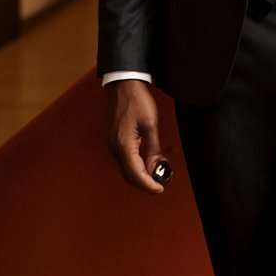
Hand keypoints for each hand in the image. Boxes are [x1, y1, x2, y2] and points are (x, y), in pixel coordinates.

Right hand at [107, 79, 168, 193]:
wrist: (123, 85)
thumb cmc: (137, 101)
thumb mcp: (150, 124)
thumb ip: (153, 148)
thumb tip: (157, 167)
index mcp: (124, 146)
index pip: (136, 174)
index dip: (148, 185)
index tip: (160, 190)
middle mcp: (115, 148)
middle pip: (130, 176)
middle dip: (145, 183)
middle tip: (161, 184)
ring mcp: (114, 145)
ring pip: (127, 170)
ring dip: (141, 176)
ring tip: (158, 174)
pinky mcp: (116, 141)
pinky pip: (126, 161)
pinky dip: (137, 167)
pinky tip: (149, 163)